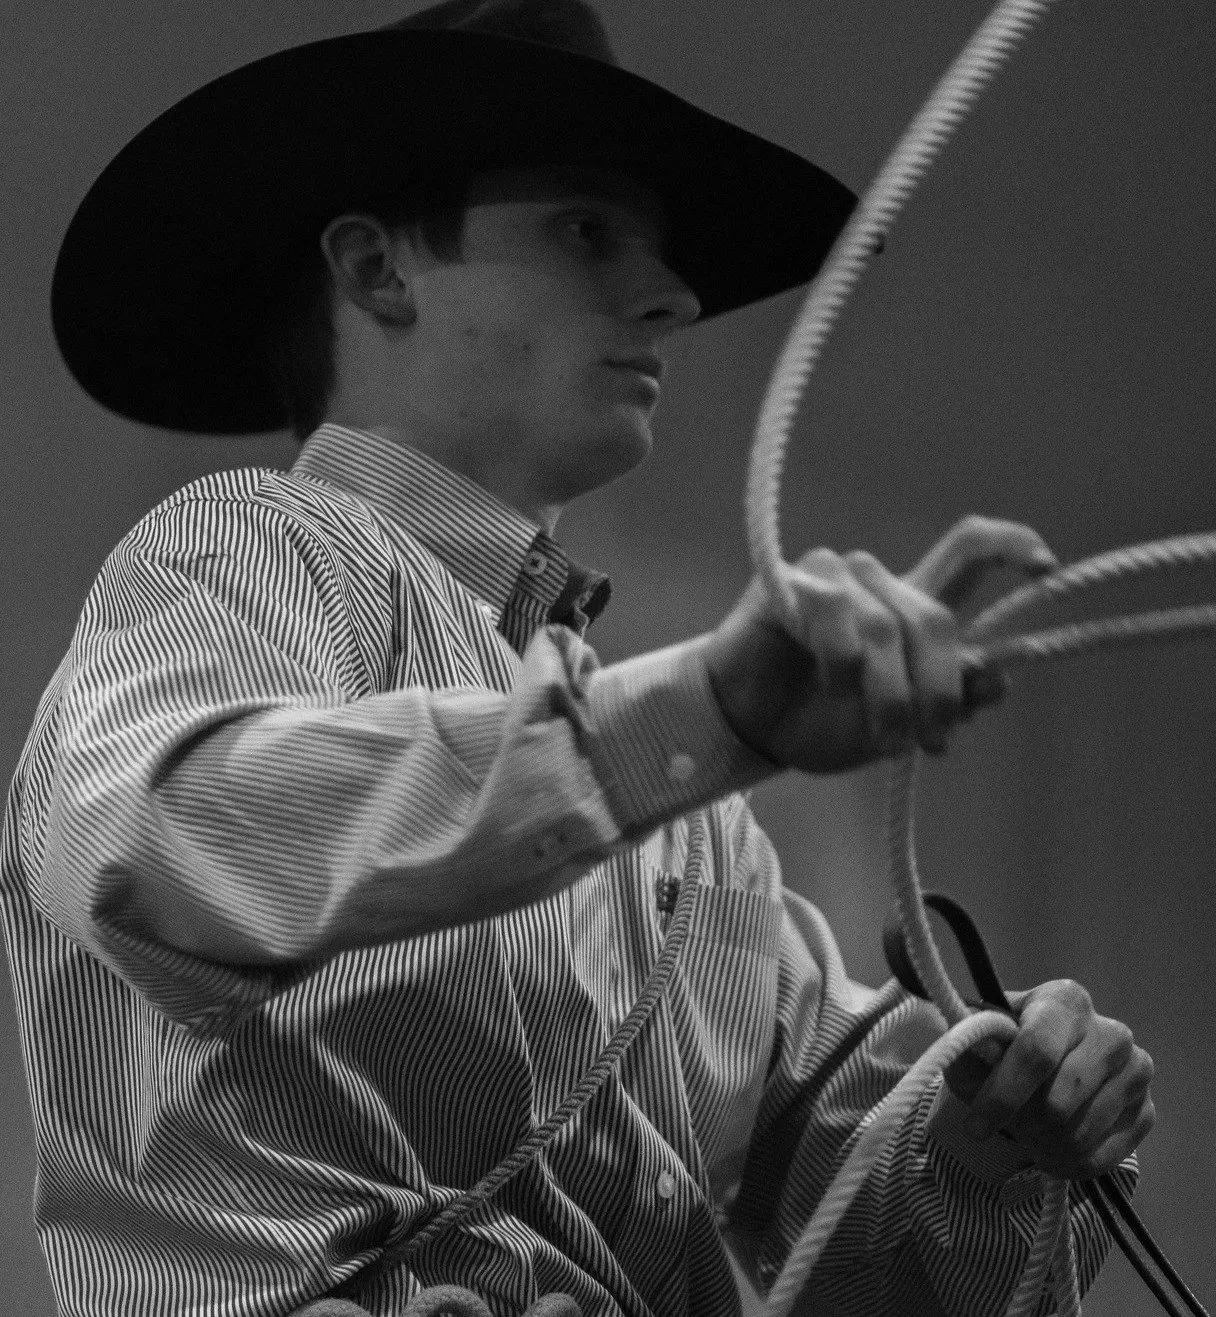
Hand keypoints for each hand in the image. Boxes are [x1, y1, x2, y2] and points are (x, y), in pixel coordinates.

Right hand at [704, 515, 1058, 772]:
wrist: (748, 731)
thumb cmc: (820, 723)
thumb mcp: (899, 728)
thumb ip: (949, 701)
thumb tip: (999, 675)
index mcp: (911, 607)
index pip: (969, 551)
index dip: (1012, 547)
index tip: (1047, 567)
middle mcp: (880, 583)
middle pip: (934, 618)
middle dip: (939, 689)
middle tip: (932, 743)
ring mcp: (836, 578)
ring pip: (887, 626)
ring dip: (889, 693)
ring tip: (881, 736)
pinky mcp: (793, 584)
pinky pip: (837, 616)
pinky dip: (842, 664)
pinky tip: (829, 686)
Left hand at [944, 980, 1156, 1178]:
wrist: (1044, 1067)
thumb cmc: (1003, 1048)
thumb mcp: (977, 1041)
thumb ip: (969, 1044)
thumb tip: (966, 1050)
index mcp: (1066, 1000)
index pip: (1037, 1051)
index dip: (1003, 1094)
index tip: (974, 1127)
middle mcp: (1111, 1032)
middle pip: (1057, 1103)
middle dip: (1020, 1124)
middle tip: (1002, 1125)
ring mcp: (1136, 1072)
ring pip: (1077, 1135)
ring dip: (1040, 1145)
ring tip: (1024, 1132)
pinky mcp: (1146, 1112)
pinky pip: (1101, 1158)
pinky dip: (1065, 1163)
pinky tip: (1049, 1146)